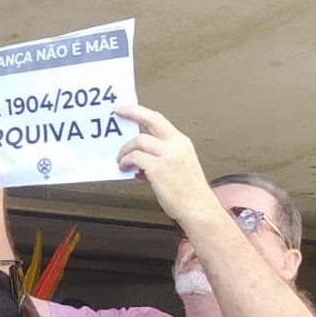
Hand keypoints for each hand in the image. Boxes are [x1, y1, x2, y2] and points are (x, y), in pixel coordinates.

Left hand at [113, 105, 215, 226]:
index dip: (141, 112)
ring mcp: (167, 155)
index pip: (159, 120)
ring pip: (139, 141)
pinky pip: (135, 158)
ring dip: (125, 150)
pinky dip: (126, 161)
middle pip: (151, 120)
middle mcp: (176, 144)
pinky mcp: (158, 168)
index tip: (126, 108)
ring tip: (121, 160)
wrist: (197, 208)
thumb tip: (139, 165)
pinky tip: (124, 168)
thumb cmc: (188, 193)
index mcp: (181, 142)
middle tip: (118, 112)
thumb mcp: (177, 169)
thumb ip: (158, 161)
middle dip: (132, 113)